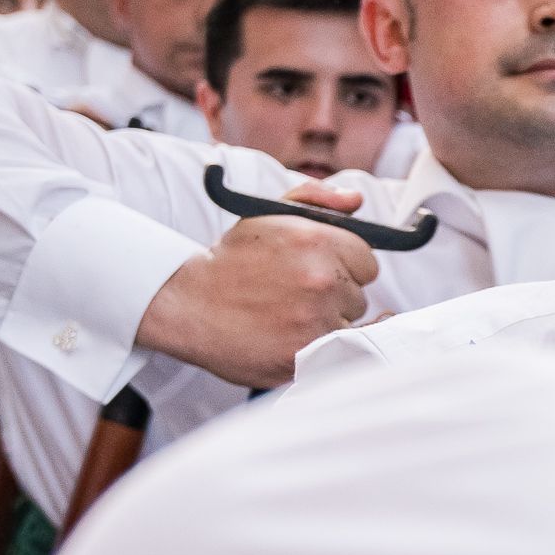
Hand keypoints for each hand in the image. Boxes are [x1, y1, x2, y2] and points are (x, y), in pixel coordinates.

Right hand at [136, 184, 379, 389]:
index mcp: (317, 240)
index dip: (344, 267)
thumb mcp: (268, 215)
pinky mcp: (305, 355)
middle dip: (336, 295)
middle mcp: (322, 278)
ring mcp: (316, 320)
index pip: (367, 261)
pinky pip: (336, 352)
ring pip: (351, 325)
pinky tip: (295, 337)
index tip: (320, 272)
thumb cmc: (232, 261)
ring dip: (329, 324)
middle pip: (360, 295)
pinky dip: (319, 348)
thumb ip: (316, 199)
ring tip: (290, 317)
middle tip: (298, 295)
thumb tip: (356, 201)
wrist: (187, 303)